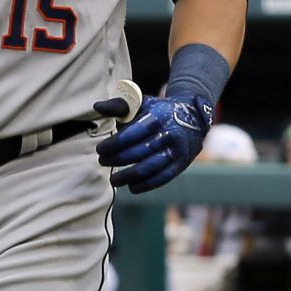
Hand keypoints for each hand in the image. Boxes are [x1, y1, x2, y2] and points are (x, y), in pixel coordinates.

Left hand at [94, 93, 212, 192]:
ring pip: (150, 168)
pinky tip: (131, 187)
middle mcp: (169, 134)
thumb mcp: (142, 103)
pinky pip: (162, 178)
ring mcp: (177, 150)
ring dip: (128, 177)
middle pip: (139, 152)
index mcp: (158, 117)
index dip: (114, 144)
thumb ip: (119, 106)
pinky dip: (145, 185)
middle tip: (102, 161)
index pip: (133, 134)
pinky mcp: (181, 164)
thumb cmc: (158, 112)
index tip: (100, 149)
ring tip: (113, 180)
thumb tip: (97, 107)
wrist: (193, 117)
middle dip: (116, 159)